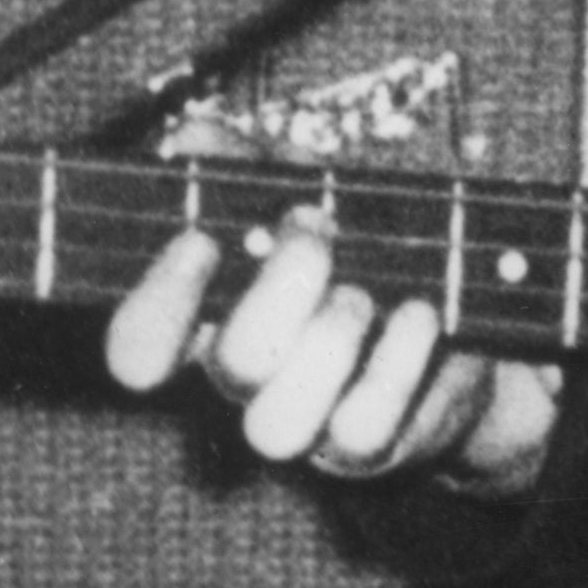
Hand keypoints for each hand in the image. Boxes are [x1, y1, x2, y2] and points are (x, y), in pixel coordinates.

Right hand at [104, 204, 560, 494]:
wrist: (450, 319)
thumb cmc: (357, 249)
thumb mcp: (303, 191)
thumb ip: (245, 168)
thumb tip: (189, 140)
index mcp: (210, 322)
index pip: (137, 346)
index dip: (155, 306)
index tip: (199, 241)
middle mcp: (247, 384)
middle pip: (231, 367)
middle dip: (280, 287)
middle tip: (316, 229)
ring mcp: (304, 423)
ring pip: (277, 426)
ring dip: (330, 342)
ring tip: (363, 292)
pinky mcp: (365, 447)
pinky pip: (361, 432)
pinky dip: (396, 365)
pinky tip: (418, 314)